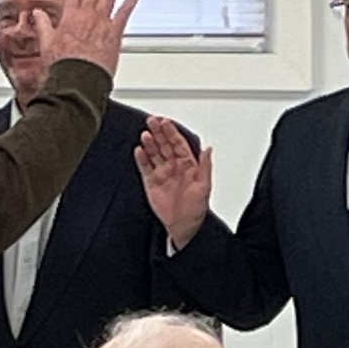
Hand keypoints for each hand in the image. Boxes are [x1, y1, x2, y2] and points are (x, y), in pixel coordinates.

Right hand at [44, 0, 137, 79]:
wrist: (78, 80)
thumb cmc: (63, 66)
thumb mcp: (46, 44)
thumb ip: (43, 26)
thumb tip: (37, 14)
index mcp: (70, 17)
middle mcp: (86, 16)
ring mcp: (101, 23)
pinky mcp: (114, 34)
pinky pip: (124, 13)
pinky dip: (130, 1)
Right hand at [134, 116, 213, 241]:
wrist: (183, 226)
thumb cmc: (196, 209)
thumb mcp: (205, 187)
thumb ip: (205, 166)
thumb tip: (209, 149)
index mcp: (188, 165)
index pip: (179, 143)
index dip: (172, 132)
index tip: (166, 122)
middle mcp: (174, 166)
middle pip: (164, 144)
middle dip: (158, 132)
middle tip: (152, 121)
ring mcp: (162, 173)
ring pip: (154, 153)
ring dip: (150, 143)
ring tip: (145, 134)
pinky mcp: (151, 182)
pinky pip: (145, 167)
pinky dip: (142, 159)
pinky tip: (139, 150)